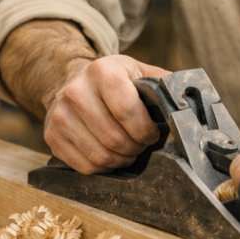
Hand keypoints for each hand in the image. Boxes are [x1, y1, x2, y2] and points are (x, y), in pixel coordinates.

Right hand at [43, 54, 169, 174]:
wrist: (70, 81)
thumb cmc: (112, 80)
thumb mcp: (137, 71)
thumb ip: (162, 83)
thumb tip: (187, 102)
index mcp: (102, 71)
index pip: (127, 111)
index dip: (146, 130)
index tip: (152, 133)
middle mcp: (76, 92)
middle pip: (115, 139)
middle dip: (136, 148)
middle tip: (141, 144)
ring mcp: (60, 116)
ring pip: (101, 157)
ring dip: (122, 160)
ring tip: (128, 150)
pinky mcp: (52, 137)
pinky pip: (86, 167)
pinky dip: (105, 168)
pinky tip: (111, 155)